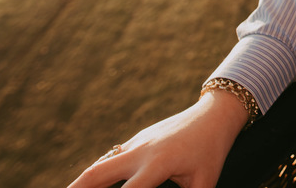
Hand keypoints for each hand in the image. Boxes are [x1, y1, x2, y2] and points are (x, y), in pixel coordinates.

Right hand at [66, 90, 248, 187]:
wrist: (214, 115)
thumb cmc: (211, 151)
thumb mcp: (204, 181)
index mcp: (157, 163)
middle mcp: (140, 152)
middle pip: (96, 174)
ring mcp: (135, 144)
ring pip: (98, 166)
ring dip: (81, 184)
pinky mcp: (136, 141)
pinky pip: (110, 160)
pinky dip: (97, 175)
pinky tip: (92, 187)